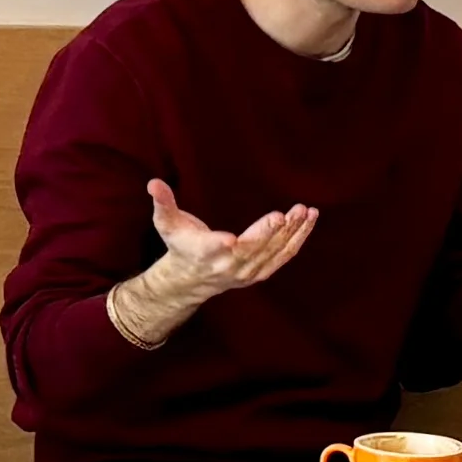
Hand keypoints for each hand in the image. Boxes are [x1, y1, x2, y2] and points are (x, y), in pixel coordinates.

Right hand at [145, 180, 318, 301]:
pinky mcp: (261, 272)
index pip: (215, 249)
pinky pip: (283, 256)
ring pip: (273, 252)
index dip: (221, 245)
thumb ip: (163, 203)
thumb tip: (153, 183)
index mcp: (205, 252)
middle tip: (288, 213)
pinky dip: (298, 239)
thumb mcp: (167, 223)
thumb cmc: (181, 244)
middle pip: (252, 249)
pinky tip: (309, 220)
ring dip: (292, 232)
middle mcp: (228, 265)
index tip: (231, 239)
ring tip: (305, 211)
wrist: (191, 279)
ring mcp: (247, 271)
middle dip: (270, 232)